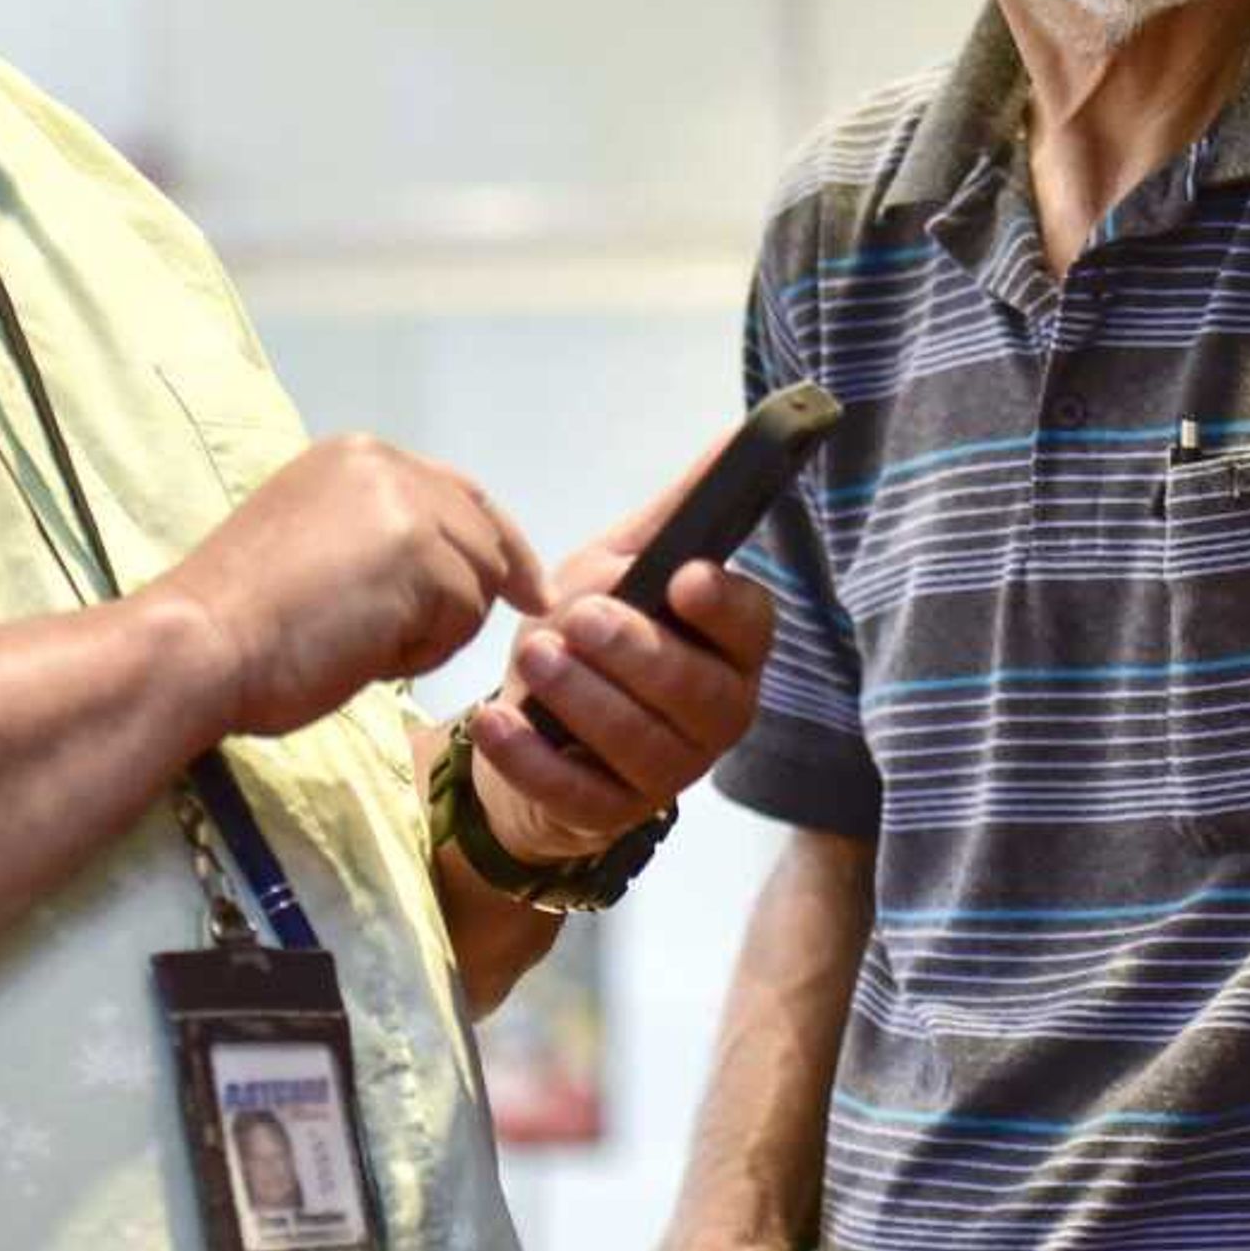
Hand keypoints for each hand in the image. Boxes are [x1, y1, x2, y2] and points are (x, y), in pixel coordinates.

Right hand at [147, 435, 548, 738]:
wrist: (198, 644)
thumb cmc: (240, 620)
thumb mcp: (316, 546)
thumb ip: (380, 537)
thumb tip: (454, 570)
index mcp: (356, 457)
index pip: (460, 494)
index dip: (499, 545)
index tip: (530, 591)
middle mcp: (386, 465)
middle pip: (481, 538)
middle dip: (462, 600)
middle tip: (396, 642)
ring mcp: (407, 505)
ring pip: (478, 583)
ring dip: (433, 631)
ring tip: (358, 643)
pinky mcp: (422, 556)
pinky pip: (464, 619)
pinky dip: (423, 652)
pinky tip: (364, 653)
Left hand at [461, 460, 779, 863]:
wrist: (531, 730)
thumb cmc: (590, 637)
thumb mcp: (623, 565)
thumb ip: (675, 513)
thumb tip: (732, 436)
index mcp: (729, 647)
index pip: (752, 627)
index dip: (722, 607)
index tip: (682, 579)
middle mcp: (716, 713)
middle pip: (698, 692)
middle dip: (637, 652)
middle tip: (577, 618)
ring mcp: (668, 773)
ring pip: (642, 744)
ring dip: (584, 698)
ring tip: (533, 655)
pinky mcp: (610, 814)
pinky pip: (578, 793)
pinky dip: (532, 758)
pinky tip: (497, 720)